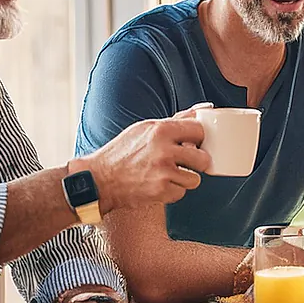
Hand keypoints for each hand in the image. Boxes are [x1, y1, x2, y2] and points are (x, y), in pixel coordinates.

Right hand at [81, 103, 211, 212]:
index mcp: (161, 130)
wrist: (99, 179)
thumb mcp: (146, 128)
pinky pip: (181, 193)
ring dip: (185, 179)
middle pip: (203, 159)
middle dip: (197, 162)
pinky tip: (160, 184)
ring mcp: (163, 173)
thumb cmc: (122, 152)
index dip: (198, 139)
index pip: (199, 131)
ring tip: (170, 174)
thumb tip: (204, 109)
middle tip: (186, 162)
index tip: (193, 143)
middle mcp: (164, 150)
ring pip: (195, 179)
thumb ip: (177, 120)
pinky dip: (173, 191)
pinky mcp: (160, 191)